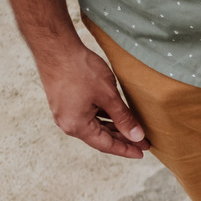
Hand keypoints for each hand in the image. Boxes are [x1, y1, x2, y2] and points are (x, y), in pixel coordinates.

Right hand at [33, 39, 149, 158]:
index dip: (126, 150)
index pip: (105, 144)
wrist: (55, 47)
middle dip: (123, 140)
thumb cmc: (81, 70)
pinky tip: (118, 116)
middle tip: (144, 142)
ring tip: (134, 131)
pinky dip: (104, 118)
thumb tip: (137, 137)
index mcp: (76, 126)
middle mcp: (67, 123)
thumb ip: (124, 118)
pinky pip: (88, 116)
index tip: (142, 153)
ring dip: (114, 128)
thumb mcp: (108, 96)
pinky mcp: (65, 101)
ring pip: (94, 126)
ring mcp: (65, 112)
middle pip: (100, 137)